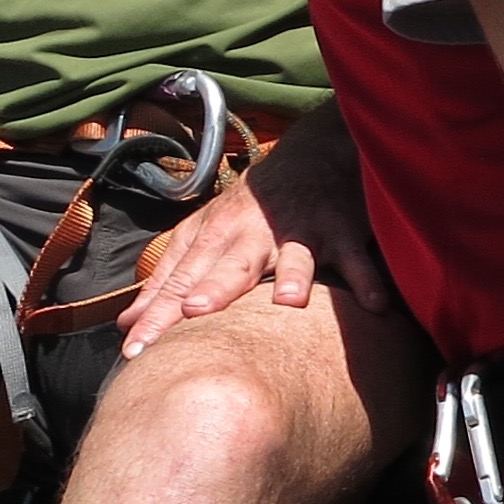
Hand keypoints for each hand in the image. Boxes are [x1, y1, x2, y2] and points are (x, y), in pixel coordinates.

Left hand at [123, 104, 398, 357]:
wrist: (313, 153)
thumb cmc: (252, 206)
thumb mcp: (204, 233)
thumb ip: (168, 277)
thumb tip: (129, 321)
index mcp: (215, 236)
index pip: (182, 280)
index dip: (159, 314)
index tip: (135, 350)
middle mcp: (254, 233)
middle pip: (232, 266)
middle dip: (215, 289)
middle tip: (193, 314)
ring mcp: (301, 231)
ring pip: (297, 256)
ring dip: (294, 276)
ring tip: (290, 302)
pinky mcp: (343, 231)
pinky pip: (357, 259)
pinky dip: (367, 278)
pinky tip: (374, 305)